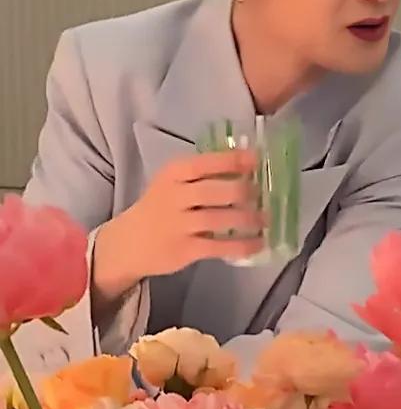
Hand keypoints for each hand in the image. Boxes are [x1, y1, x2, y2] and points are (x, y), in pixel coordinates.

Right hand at [92, 150, 265, 304]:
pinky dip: (242, 245)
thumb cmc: (159, 207)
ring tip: (264, 219)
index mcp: (173, 174)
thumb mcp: (172, 183)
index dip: (234, 160)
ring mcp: (179, 224)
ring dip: (248, 218)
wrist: (128, 243)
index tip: (256, 159)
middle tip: (261, 193)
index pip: (206, 162)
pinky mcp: (184, 249)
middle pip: (216, 190)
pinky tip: (257, 243)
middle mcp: (175, 196)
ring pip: (220, 219)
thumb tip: (246, 166)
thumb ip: (202, 174)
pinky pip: (219, 246)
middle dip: (244, 191)